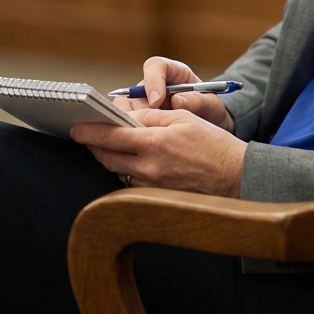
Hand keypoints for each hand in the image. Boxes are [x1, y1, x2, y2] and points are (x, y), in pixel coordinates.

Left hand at [71, 109, 246, 195]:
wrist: (236, 178)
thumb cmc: (214, 145)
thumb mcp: (184, 119)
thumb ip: (153, 116)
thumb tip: (128, 116)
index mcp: (155, 143)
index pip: (111, 136)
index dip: (90, 132)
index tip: (77, 128)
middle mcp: (148, 168)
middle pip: (107, 157)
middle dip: (94, 145)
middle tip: (88, 135)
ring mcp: (151, 186)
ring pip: (117, 171)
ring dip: (110, 158)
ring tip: (110, 146)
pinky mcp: (156, 198)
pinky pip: (131, 183)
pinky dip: (126, 170)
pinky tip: (132, 162)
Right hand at [117, 56, 234, 132]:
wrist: (211, 127)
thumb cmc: (210, 110)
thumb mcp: (211, 105)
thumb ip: (198, 101)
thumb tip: (177, 101)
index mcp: (172, 73)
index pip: (154, 67)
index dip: (152, 81)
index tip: (157, 101)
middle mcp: (153, 87)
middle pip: (132, 91)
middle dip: (136, 109)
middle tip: (143, 125)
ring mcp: (143, 105)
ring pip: (125, 111)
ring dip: (131, 124)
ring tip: (142, 138)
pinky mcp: (140, 122)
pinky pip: (126, 126)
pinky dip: (131, 136)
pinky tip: (139, 146)